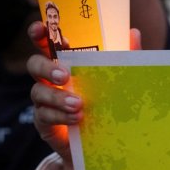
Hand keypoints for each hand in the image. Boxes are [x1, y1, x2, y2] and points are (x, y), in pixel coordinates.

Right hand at [27, 21, 141, 163]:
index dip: (39, 34)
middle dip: (46, 67)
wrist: (104, 140)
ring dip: (57, 97)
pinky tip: (76, 118)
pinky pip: (44, 116)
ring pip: (38, 92)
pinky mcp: (45, 122)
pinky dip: (60, 116)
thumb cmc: (107, 103)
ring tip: (78, 104)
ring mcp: (45, 101)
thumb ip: (125, 57)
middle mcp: (50, 79)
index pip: (46, 44)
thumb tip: (134, 33)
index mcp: (65, 63)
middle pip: (35, 65)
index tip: (40, 28)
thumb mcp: (118, 79)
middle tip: (64, 75)